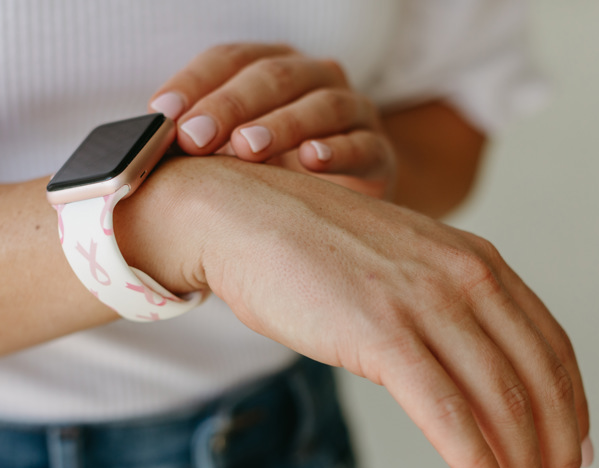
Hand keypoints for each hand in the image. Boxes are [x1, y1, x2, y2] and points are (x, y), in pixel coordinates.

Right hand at [122, 156, 590, 467]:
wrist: (244, 216)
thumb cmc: (313, 246)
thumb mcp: (396, 267)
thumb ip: (435, 311)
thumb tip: (456, 376)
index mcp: (474, 260)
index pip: (549, 345)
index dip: (570, 409)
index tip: (571, 457)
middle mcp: (463, 276)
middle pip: (538, 379)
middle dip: (558, 452)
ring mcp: (423, 302)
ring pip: (501, 401)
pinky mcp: (380, 332)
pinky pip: (445, 411)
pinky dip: (475, 463)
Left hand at [148, 43, 395, 198]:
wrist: (340, 208)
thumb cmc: (280, 176)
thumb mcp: (238, 154)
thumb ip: (205, 141)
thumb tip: (152, 143)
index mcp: (275, 70)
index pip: (231, 59)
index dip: (196, 84)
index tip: (162, 117)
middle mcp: (316, 79)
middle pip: (273, 77)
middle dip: (230, 106)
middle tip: (196, 138)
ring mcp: (352, 111)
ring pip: (319, 104)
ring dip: (281, 124)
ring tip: (247, 149)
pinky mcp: (378, 150)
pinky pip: (360, 143)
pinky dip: (336, 150)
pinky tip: (311, 162)